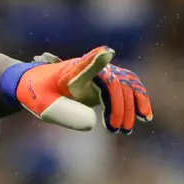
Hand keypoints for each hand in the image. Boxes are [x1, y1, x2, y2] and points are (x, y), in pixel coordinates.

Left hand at [1, 46, 153, 132]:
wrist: (38, 85)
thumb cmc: (39, 95)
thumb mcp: (44, 105)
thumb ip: (64, 113)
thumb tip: (91, 124)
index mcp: (71, 71)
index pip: (85, 66)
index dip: (95, 61)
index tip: (106, 53)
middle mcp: (90, 68)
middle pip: (114, 83)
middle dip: (118, 107)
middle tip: (115, 130)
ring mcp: (102, 73)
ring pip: (126, 86)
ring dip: (131, 108)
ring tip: (126, 130)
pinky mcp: (108, 81)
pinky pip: (130, 87)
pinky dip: (139, 100)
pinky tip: (145, 117)